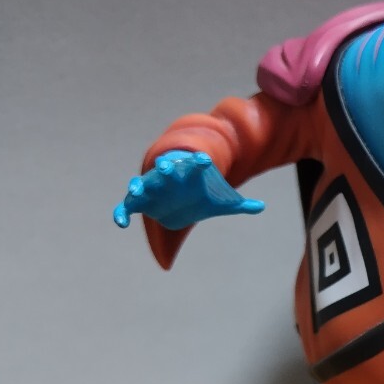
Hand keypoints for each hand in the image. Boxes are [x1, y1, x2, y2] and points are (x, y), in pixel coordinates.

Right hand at [112, 150, 263, 229]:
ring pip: (142, 184)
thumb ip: (240, 205)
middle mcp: (169, 178)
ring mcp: (152, 189)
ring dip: (139, 186)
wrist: (181, 200)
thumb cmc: (201, 197)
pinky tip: (121, 224)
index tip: (205, 160)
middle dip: (165, 168)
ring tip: (136, 188)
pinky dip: (121, 214)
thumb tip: (261, 207)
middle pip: (165, 170)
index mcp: (189, 175)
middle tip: (167, 167)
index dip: (199, 163)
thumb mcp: (221, 202)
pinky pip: (126, 207)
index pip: (195, 165)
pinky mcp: (140, 202)